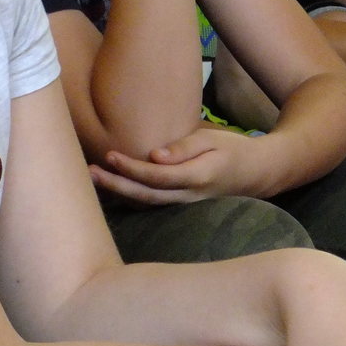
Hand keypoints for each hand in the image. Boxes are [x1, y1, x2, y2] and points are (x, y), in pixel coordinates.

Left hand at [90, 125, 282, 203]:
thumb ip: (184, 148)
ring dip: (119, 193)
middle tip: (90, 172)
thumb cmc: (232, 150)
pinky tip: (111, 188)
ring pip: (147, 204)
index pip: (158, 176)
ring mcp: (185, 206)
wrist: (256, 174)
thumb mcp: (212, 140)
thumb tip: (154, 155)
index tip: (110, 155)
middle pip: (146, 195)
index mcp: (197, 177)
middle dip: (116, 185)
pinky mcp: (181, 206)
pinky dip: (130, 199)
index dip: (133, 168)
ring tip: (93, 179)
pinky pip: (152, 205)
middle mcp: (189, 197)